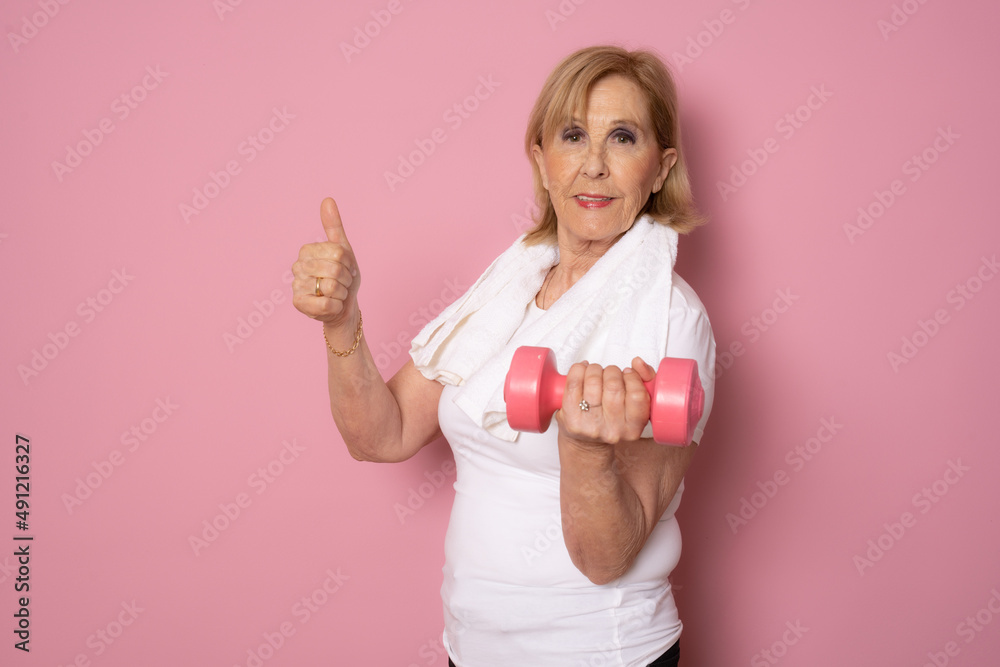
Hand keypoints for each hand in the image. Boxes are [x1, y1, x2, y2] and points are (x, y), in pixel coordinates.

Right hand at [291, 197, 359, 327]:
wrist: (343, 306)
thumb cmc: (343, 277)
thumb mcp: (343, 250)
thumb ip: (334, 226)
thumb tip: (327, 200)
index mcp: (307, 250)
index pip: (338, 252)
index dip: (348, 263)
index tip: (346, 268)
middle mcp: (297, 266)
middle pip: (335, 269)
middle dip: (346, 279)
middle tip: (342, 283)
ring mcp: (296, 286)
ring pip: (331, 287)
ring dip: (341, 293)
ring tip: (335, 293)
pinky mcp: (299, 304)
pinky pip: (327, 303)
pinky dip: (336, 306)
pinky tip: (331, 305)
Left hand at [555, 357, 654, 446]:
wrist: (585, 442)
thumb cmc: (611, 419)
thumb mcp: (634, 405)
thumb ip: (645, 380)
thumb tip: (638, 362)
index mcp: (633, 428)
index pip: (637, 395)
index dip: (632, 378)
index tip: (627, 374)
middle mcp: (612, 430)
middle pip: (614, 386)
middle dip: (611, 371)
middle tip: (609, 374)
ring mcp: (590, 425)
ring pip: (593, 382)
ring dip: (594, 369)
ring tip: (594, 373)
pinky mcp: (571, 418)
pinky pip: (573, 384)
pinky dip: (577, 370)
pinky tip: (581, 372)